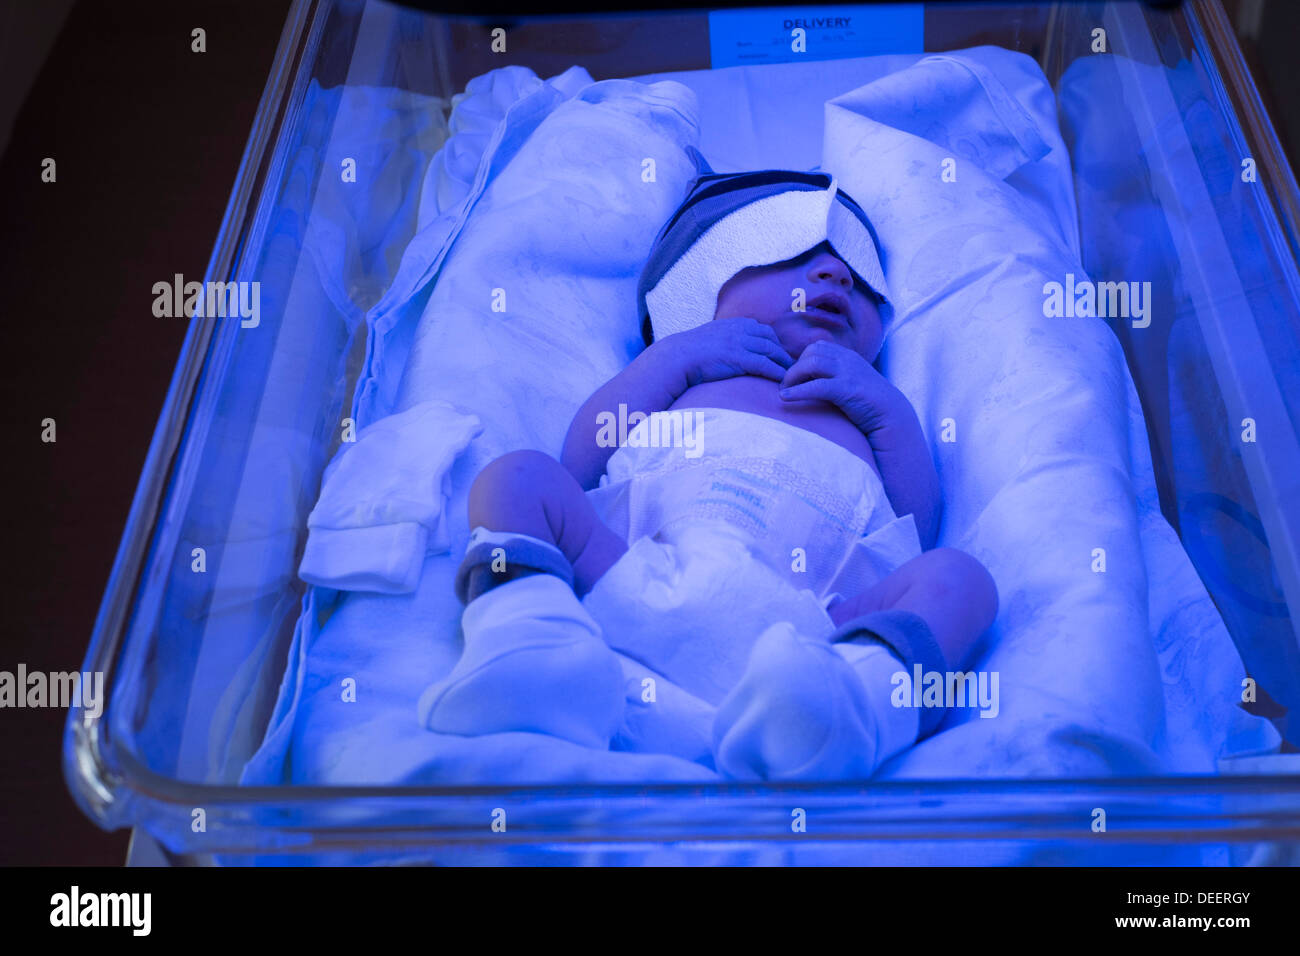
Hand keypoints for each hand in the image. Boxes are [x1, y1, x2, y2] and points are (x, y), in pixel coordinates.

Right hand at [656, 316, 793, 388]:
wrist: (677, 357)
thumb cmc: (689, 352)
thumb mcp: (710, 337)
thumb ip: (723, 339)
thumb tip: (727, 349)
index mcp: (735, 323)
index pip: (763, 330)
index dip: (773, 343)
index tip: (779, 355)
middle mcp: (741, 329)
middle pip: (771, 340)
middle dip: (783, 353)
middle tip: (792, 367)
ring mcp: (741, 342)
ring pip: (772, 352)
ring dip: (784, 364)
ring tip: (792, 376)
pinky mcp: (740, 358)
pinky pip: (765, 365)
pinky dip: (777, 373)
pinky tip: (783, 382)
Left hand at [778, 340, 905, 434]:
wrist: (892, 416)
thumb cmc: (868, 403)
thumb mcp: (851, 382)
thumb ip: (834, 376)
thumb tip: (809, 380)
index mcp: (848, 356)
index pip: (817, 347)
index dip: (801, 360)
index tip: (793, 378)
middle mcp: (848, 360)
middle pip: (811, 352)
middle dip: (793, 368)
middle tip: (785, 386)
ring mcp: (848, 373)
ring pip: (811, 363)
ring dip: (792, 377)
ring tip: (784, 392)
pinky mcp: (847, 389)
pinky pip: (816, 386)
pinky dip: (797, 391)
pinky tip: (785, 398)